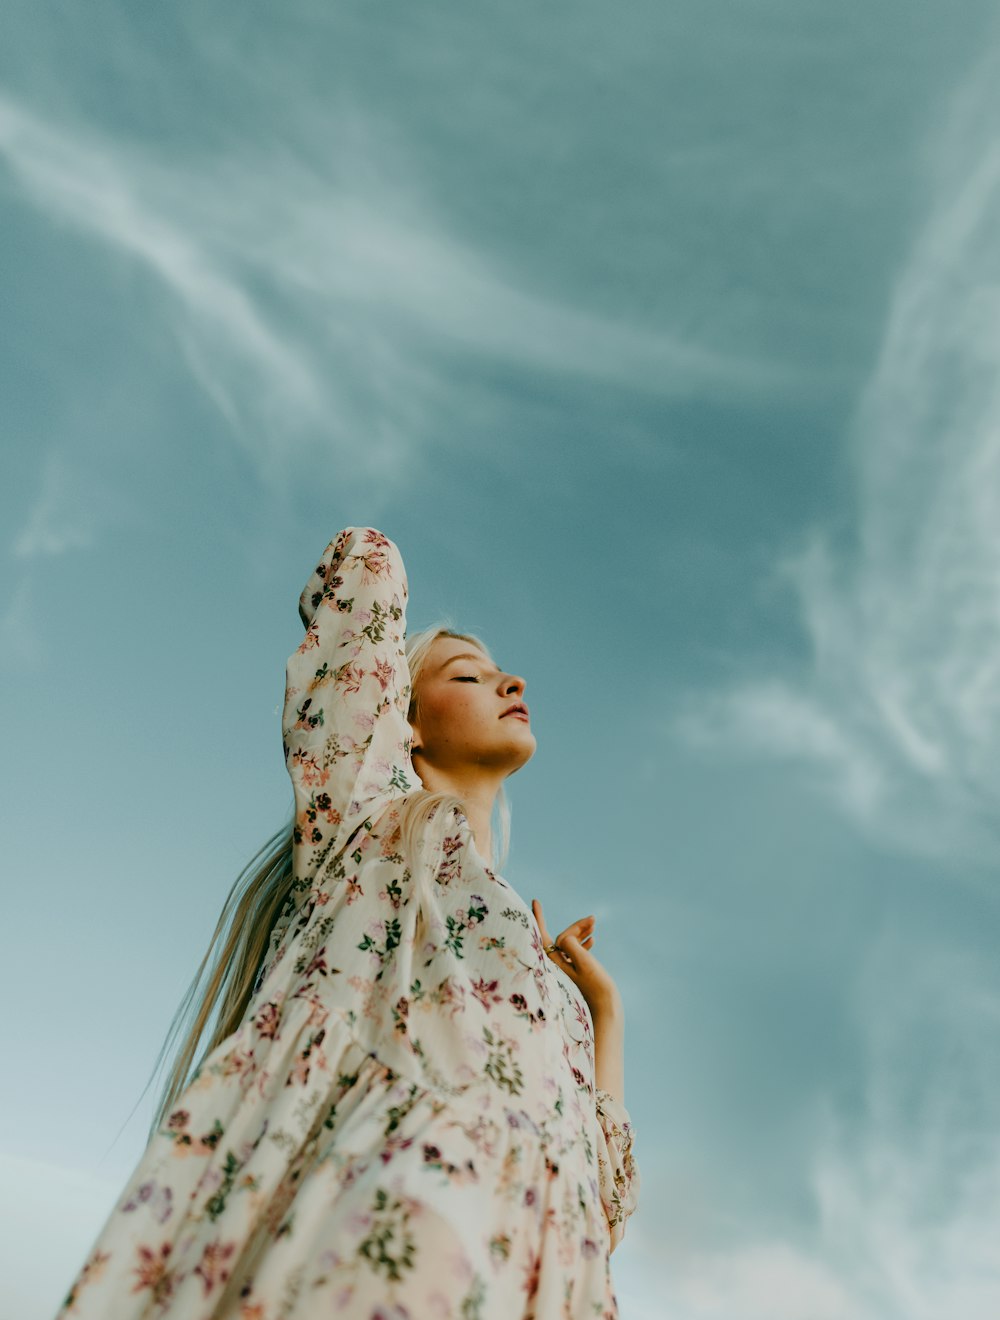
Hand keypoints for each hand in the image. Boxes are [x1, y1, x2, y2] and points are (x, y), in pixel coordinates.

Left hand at [531, 898, 622, 1020]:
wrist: (607, 1008)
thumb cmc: (596, 986)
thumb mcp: (583, 962)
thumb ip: (571, 945)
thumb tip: (565, 936)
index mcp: (556, 962)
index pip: (542, 935)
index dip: (538, 917)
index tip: (535, 901)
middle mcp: (558, 965)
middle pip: (562, 937)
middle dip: (576, 926)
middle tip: (592, 919)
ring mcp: (568, 969)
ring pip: (570, 943)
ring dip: (581, 931)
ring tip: (594, 924)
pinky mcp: (578, 972)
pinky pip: (577, 952)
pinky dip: (584, 942)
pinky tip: (592, 938)